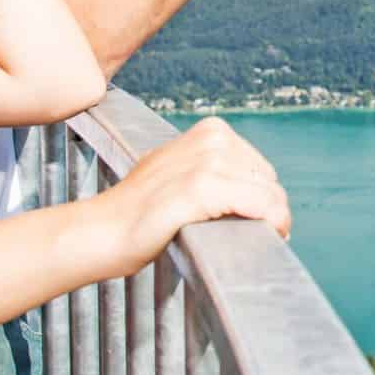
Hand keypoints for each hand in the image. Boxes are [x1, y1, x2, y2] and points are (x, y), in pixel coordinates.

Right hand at [99, 116, 290, 275]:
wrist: (101, 231)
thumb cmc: (138, 212)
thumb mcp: (178, 173)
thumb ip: (213, 172)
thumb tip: (256, 192)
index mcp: (210, 132)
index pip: (261, 169)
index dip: (263, 200)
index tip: (257, 223)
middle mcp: (211, 140)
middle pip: (269, 182)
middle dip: (269, 212)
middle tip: (258, 237)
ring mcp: (206, 162)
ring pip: (270, 196)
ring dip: (273, 222)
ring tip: (257, 242)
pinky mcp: (201, 188)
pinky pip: (259, 206)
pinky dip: (271, 222)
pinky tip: (267, 236)